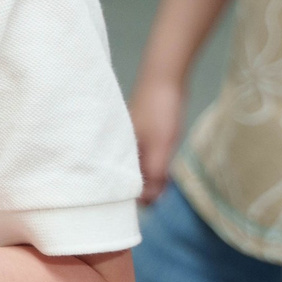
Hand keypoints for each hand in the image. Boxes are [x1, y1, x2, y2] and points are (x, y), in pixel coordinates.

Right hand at [128, 75, 183, 205]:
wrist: (165, 77)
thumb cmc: (160, 111)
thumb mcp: (161, 148)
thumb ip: (154, 175)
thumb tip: (148, 202)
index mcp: (117, 153)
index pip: (121, 187)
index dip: (136, 198)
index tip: (154, 204)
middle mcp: (118, 148)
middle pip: (127, 179)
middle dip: (144, 189)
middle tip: (163, 190)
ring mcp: (128, 140)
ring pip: (135, 168)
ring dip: (149, 176)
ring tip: (165, 178)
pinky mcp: (138, 134)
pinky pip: (141, 157)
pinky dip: (151, 164)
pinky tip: (162, 163)